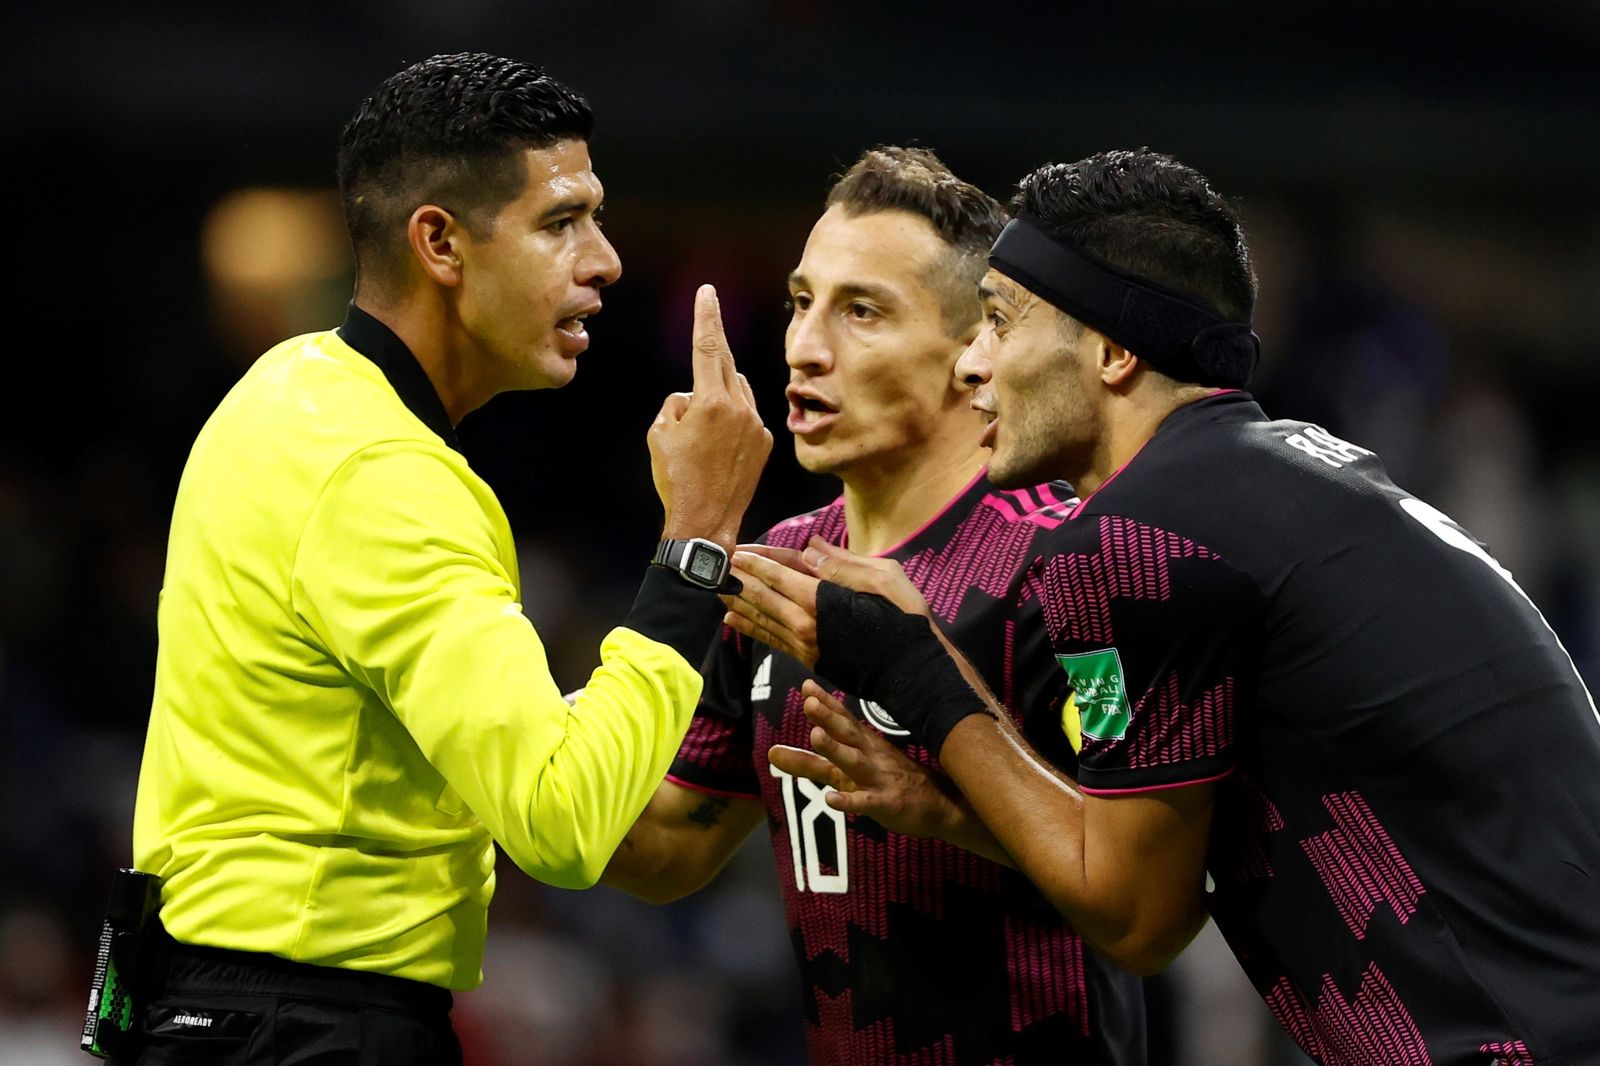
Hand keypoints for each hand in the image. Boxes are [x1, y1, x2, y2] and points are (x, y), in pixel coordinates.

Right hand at [648, 285, 772, 550]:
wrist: (705, 522)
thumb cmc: (676, 478)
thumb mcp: (659, 434)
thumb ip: (676, 403)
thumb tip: (691, 398)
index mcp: (711, 402)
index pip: (707, 347)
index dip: (706, 316)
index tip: (708, 292)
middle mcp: (740, 408)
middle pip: (725, 364)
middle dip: (711, 352)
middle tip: (706, 328)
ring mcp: (756, 425)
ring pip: (737, 389)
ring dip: (721, 392)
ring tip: (701, 427)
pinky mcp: (765, 442)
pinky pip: (748, 414)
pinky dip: (733, 417)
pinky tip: (719, 445)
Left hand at [722, 537, 929, 666]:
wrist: (914, 671)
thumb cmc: (906, 619)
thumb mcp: (884, 578)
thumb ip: (843, 564)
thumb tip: (810, 551)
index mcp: (823, 601)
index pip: (779, 577)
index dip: (755, 563)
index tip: (735, 552)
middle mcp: (807, 625)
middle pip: (763, 598)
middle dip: (738, 580)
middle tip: (715, 567)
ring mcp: (806, 646)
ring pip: (763, 620)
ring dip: (738, 603)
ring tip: (716, 590)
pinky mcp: (811, 660)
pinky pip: (773, 640)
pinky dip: (751, 628)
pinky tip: (735, 620)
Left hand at [767, 681, 963, 837]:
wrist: (942, 805)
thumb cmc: (892, 781)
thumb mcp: (850, 769)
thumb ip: (810, 763)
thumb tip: (773, 752)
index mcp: (865, 744)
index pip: (843, 720)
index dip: (825, 703)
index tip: (806, 686)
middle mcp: (870, 756)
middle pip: (847, 733)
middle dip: (828, 717)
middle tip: (808, 703)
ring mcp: (878, 779)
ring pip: (854, 762)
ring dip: (835, 749)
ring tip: (815, 736)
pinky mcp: (885, 804)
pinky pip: (866, 802)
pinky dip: (849, 801)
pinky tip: (831, 799)